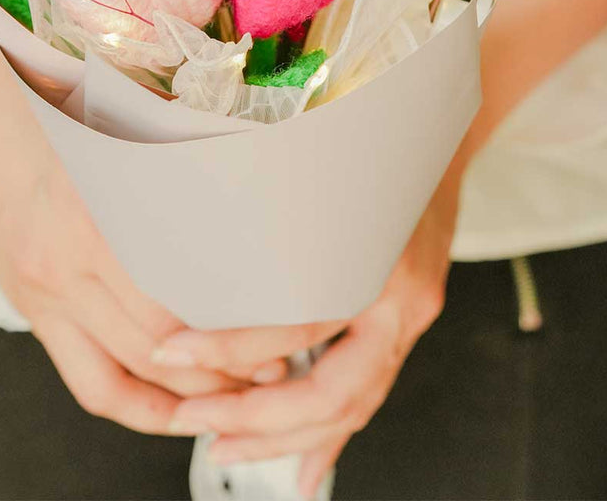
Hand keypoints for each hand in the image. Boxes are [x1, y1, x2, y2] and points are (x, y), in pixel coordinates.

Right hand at [0, 35, 286, 433]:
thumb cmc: (46, 110)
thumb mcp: (112, 127)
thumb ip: (170, 171)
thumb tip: (249, 204)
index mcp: (91, 213)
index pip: (173, 305)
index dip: (232, 334)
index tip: (281, 330)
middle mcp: (63, 261)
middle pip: (159, 348)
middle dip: (225, 370)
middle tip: (276, 364)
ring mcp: (43, 292)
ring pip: (126, 373)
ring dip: (189, 394)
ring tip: (240, 389)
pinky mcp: (30, 309)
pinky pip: (86, 380)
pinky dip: (136, 404)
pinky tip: (173, 408)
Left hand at [155, 168, 460, 496]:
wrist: (437, 137)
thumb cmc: (374, 150)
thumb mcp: (322, 171)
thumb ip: (275, 214)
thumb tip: (202, 247)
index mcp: (374, 257)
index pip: (297, 322)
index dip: (230, 347)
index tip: (169, 352)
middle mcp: (399, 299)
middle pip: (330, 393)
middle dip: (256, 420)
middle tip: (194, 421)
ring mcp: (411, 318)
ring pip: (352, 408)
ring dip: (285, 439)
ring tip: (226, 448)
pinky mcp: (410, 325)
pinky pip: (369, 395)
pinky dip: (331, 435)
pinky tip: (303, 468)